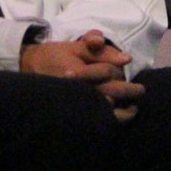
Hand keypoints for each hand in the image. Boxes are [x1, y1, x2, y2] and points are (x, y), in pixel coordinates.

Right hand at [20, 30, 141, 119]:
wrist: (30, 71)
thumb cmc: (57, 56)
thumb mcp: (77, 47)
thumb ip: (100, 48)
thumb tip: (127, 58)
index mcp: (79, 73)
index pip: (108, 73)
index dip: (117, 72)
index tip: (126, 72)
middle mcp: (77, 91)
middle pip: (110, 94)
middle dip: (128, 92)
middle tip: (140, 91)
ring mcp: (74, 105)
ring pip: (104, 112)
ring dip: (122, 111)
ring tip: (133, 108)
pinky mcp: (71, 115)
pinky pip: (94, 123)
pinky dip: (108, 122)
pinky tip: (117, 118)